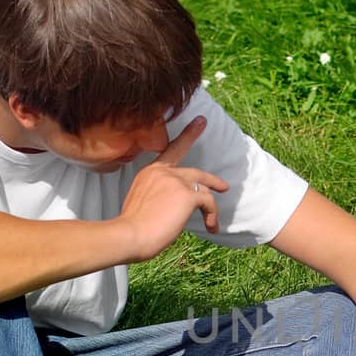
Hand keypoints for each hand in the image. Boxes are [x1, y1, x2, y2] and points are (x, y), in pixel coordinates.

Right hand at [115, 116, 228, 258]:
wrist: (130, 234)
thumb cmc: (132, 227)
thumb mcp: (141, 202)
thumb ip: (157, 196)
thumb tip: (174, 205)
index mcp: (150, 171)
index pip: (172, 149)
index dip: (188, 135)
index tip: (201, 121)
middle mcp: (163, 171)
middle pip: (195, 172)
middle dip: (212, 179)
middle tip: (224, 186)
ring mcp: (176, 180)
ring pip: (204, 190)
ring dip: (211, 209)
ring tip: (212, 224)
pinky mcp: (188, 194)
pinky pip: (209, 203)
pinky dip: (212, 216)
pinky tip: (210, 227)